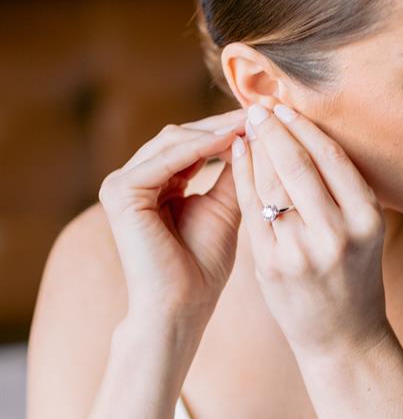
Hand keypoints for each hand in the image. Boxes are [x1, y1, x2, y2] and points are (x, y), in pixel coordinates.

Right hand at [98, 109, 247, 330]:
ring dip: (214, 130)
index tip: (266, 118)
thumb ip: (234, 171)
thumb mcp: (225, 208)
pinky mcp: (120, 192)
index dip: (227, 129)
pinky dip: (199, 147)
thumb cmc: (203, 268)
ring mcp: (120, 184)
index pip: (191, 144)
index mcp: (154, 184)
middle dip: (222, 124)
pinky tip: (230, 138)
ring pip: (173, 141)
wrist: (182, 307)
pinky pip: (165, 159)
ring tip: (252, 122)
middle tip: (262, 111)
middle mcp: (132, 180)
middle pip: (180, 136)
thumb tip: (257, 132)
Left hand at [231, 103, 389, 361]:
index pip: (332, 158)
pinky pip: (252, 210)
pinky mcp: (273, 266)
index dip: (306, 128)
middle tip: (259, 105)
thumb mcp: (363, 232)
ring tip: (247, 126)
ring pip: (271, 185)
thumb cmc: (354, 278)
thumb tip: (308, 135)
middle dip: (275, 129)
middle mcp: (337, 234)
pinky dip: (243, 178)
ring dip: (256, 149)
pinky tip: (237, 157)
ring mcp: (302, 251)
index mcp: (367, 219)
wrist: (344, 339)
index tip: (288, 106)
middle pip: (299, 166)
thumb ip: (341, 192)